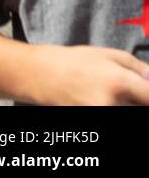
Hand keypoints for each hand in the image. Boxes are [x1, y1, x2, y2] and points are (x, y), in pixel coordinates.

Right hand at [27, 45, 148, 105]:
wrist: (39, 76)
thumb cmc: (73, 61)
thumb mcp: (107, 54)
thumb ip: (138, 67)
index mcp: (119, 81)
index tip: (146, 92)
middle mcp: (112, 103)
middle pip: (141, 108)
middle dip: (139, 100)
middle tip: (130, 92)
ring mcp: (102, 116)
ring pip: (127, 112)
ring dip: (126, 104)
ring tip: (112, 93)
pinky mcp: (96, 123)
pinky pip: (115, 115)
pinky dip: (115, 108)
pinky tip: (103, 99)